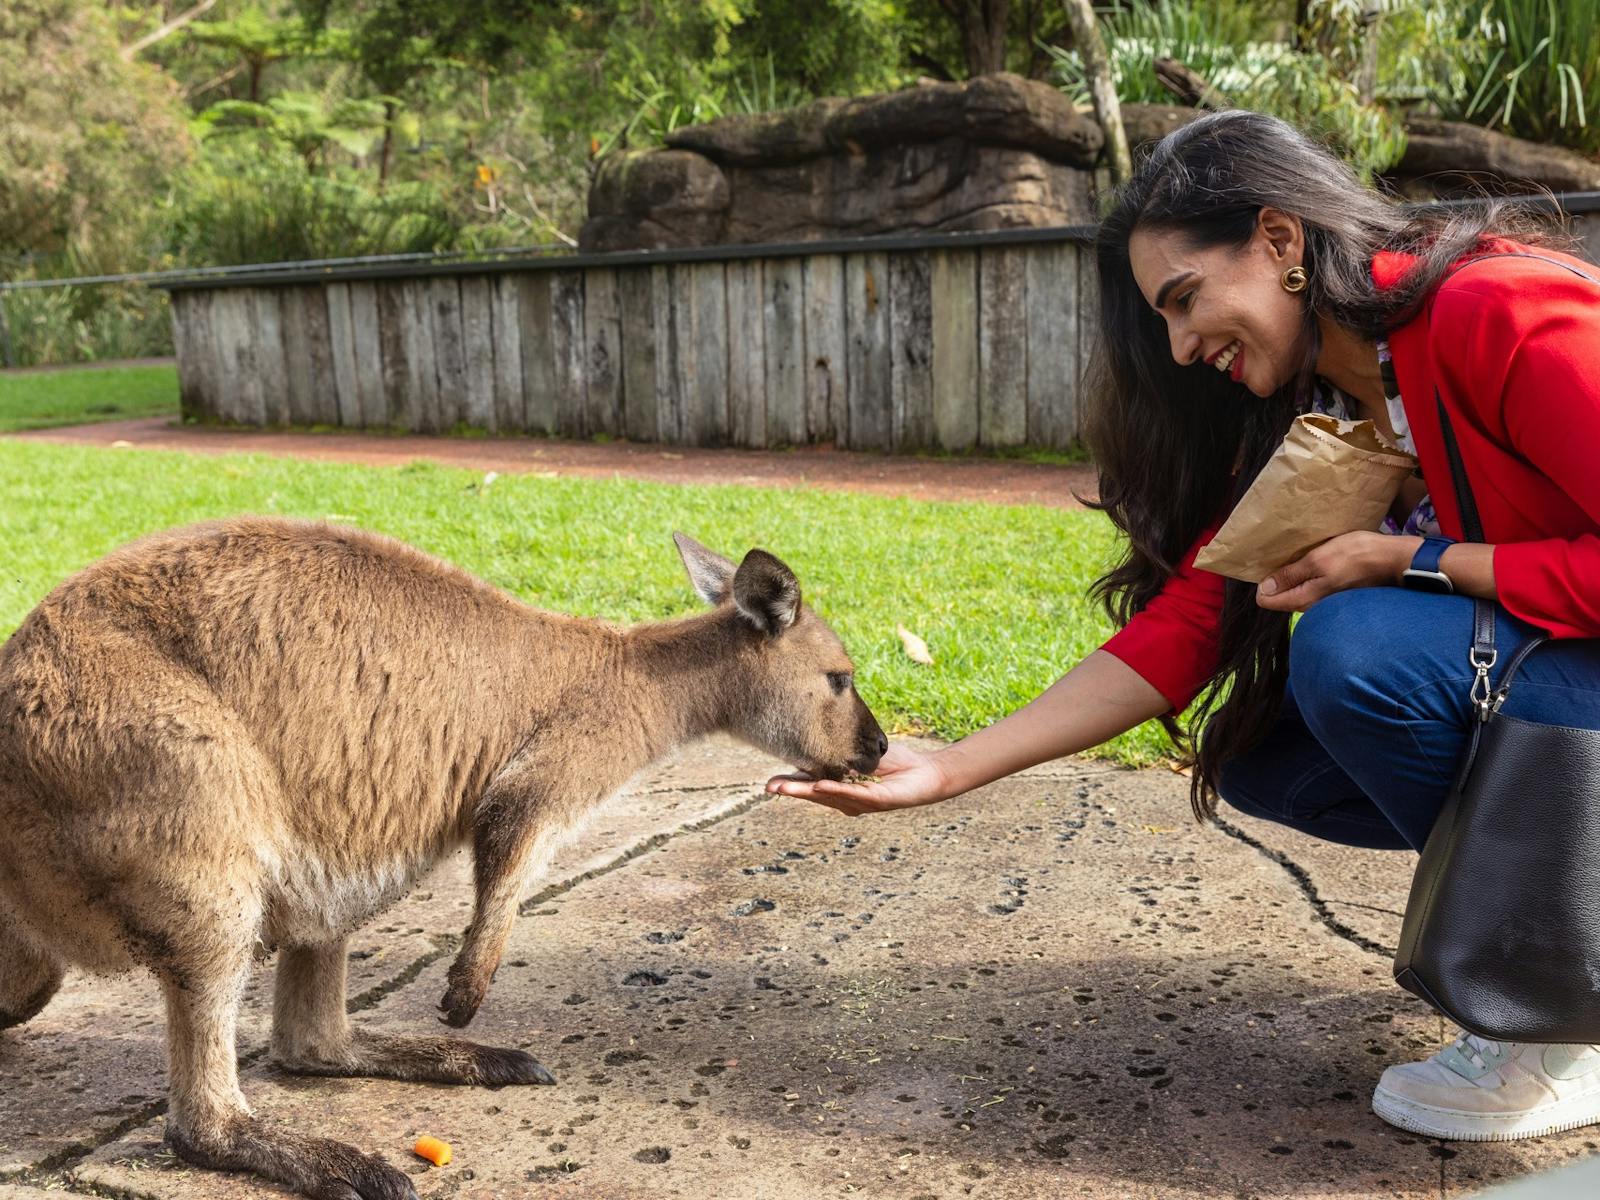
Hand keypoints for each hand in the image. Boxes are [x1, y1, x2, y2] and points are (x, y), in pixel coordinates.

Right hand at [765, 742, 950, 815]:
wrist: (926, 771)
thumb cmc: (895, 763)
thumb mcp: (861, 753)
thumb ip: (840, 752)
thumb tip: (815, 736)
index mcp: (841, 789)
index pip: (811, 786)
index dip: (790, 785)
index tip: (769, 784)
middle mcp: (848, 800)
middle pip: (815, 794)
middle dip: (792, 791)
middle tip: (769, 789)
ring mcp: (862, 803)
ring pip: (830, 796)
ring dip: (807, 792)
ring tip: (786, 789)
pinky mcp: (879, 801)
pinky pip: (855, 794)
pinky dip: (837, 790)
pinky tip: (822, 786)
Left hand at [1256, 531, 1415, 612]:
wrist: (1393, 560)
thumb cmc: (1356, 556)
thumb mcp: (1318, 560)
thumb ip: (1290, 576)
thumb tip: (1263, 589)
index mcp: (1303, 599)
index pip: (1266, 601)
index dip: (1263, 583)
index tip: (1269, 565)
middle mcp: (1311, 606)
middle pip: (1280, 596)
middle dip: (1276, 579)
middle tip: (1284, 557)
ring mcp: (1323, 601)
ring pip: (1295, 591)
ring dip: (1292, 576)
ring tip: (1300, 557)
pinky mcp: (1334, 593)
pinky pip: (1310, 587)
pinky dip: (1307, 575)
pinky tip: (1315, 562)